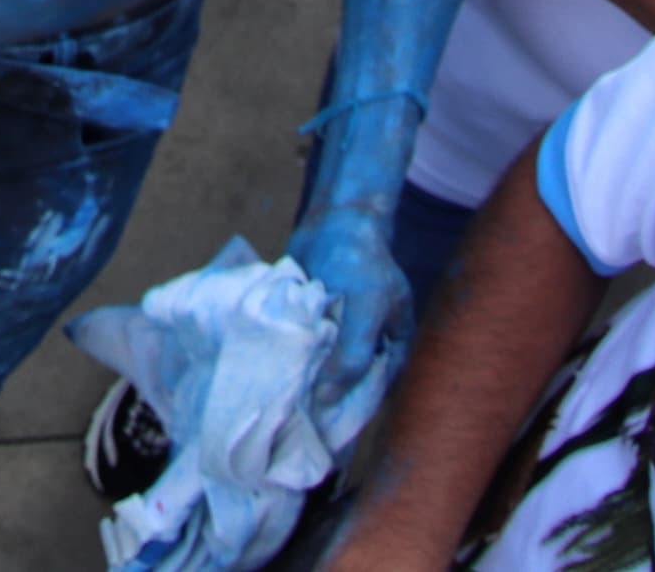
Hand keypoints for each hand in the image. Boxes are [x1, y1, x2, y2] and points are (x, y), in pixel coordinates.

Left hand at [287, 204, 414, 450]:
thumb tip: (326, 398)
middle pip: (341, 385)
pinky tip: (265, 374)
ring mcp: (337, 333)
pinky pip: (299, 348)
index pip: (371, 393)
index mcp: (389, 347)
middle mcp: (363, 344)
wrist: (334, 217)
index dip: (348, 414)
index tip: (320, 436)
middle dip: (318, 401)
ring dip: (298, 381)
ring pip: (318, 368)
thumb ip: (352, 356)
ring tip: (274, 406)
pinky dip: (285, 357)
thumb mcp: (367, 309)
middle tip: (290, 426)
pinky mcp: (311, 322)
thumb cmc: (360, 260)